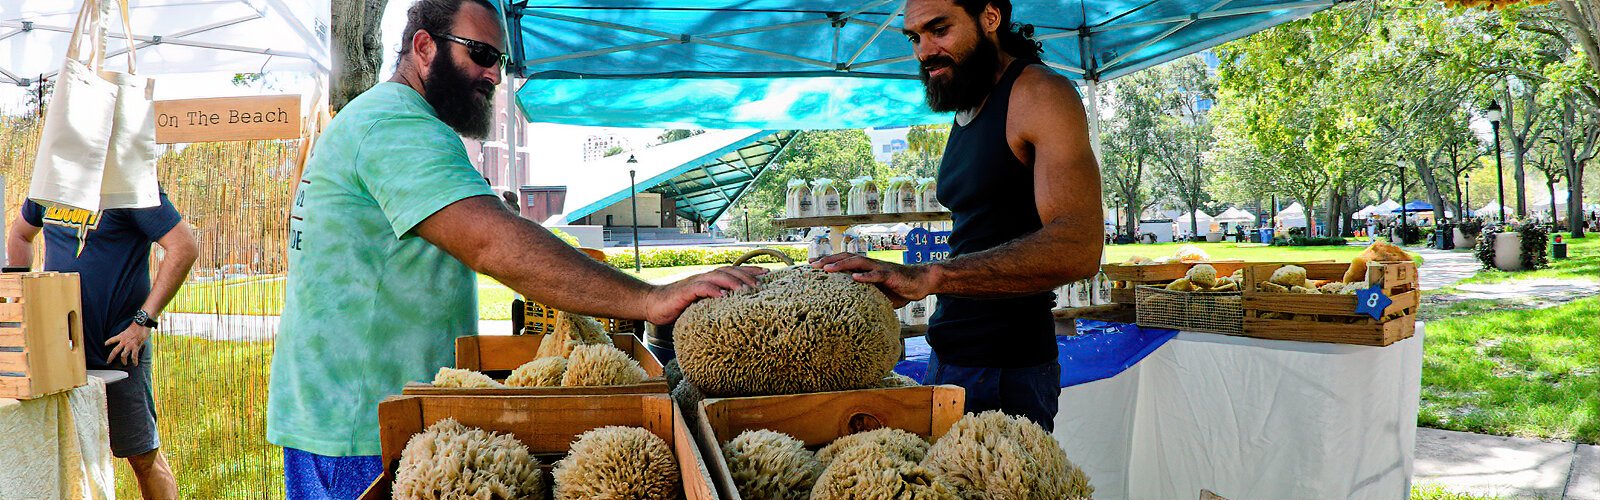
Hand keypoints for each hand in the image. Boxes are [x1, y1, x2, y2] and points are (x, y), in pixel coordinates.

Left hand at [106, 323, 151, 366]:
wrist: (142, 324)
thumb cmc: (137, 325)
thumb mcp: (129, 329)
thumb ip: (127, 334)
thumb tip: (130, 335)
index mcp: (121, 336)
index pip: (112, 340)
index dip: (108, 342)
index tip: (105, 344)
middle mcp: (123, 341)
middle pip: (115, 351)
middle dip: (111, 357)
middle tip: (108, 361)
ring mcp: (129, 345)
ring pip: (123, 355)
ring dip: (123, 360)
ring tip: (124, 364)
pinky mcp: (136, 347)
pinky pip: (134, 356)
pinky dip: (135, 361)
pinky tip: (135, 364)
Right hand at [644, 266, 767, 324]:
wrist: (652, 304)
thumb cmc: (677, 306)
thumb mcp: (701, 304)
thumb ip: (715, 303)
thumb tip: (735, 310)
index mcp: (709, 279)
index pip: (733, 271)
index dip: (750, 271)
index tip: (767, 274)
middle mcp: (704, 277)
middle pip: (729, 271)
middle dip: (747, 275)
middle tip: (761, 284)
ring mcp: (694, 282)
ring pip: (717, 276)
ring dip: (733, 282)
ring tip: (747, 290)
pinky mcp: (685, 291)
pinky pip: (701, 288)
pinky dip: (713, 290)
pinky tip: (723, 296)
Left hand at [811, 252, 933, 307]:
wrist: (920, 282)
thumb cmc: (898, 288)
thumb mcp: (877, 293)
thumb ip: (864, 296)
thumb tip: (849, 308)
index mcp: (865, 268)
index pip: (843, 262)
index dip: (827, 262)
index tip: (810, 264)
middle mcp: (870, 264)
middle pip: (845, 258)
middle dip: (828, 260)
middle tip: (812, 265)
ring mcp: (879, 268)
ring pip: (857, 262)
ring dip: (842, 265)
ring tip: (828, 269)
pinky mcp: (890, 274)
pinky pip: (876, 274)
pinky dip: (865, 276)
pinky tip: (855, 278)